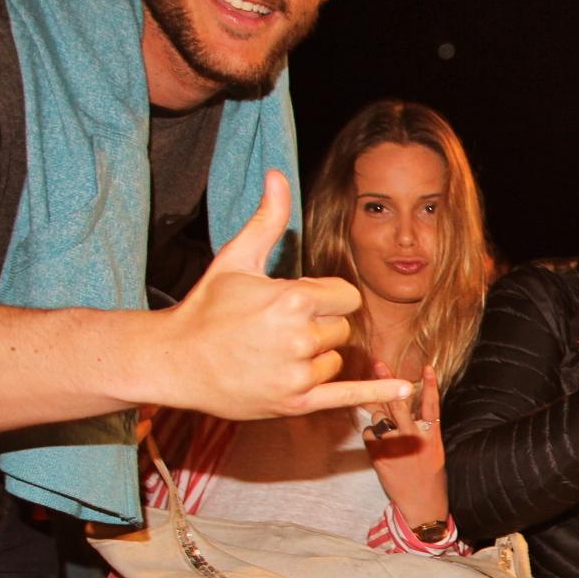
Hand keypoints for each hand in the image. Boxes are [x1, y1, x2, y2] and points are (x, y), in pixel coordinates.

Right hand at [153, 171, 408, 417]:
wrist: (174, 360)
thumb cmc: (207, 307)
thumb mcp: (236, 258)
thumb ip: (267, 220)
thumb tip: (277, 175)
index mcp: (293, 298)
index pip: (346, 296)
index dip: (326, 297)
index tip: (298, 301)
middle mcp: (301, 337)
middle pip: (342, 328)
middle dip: (319, 326)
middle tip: (276, 329)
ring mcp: (299, 373)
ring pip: (337, 358)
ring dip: (317, 355)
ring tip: (274, 352)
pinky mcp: (296, 402)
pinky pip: (347, 396)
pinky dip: (376, 392)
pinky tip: (404, 389)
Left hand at [362, 362, 447, 532]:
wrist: (422, 502)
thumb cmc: (428, 473)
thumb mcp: (434, 449)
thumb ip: (422, 428)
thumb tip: (400, 405)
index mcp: (432, 435)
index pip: (431, 404)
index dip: (430, 385)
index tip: (427, 367)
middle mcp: (415, 438)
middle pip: (398, 404)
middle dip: (387, 382)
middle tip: (378, 363)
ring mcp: (396, 447)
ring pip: (379, 418)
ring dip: (379, 418)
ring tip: (386, 431)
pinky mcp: (380, 456)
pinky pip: (369, 435)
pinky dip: (372, 436)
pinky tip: (380, 446)